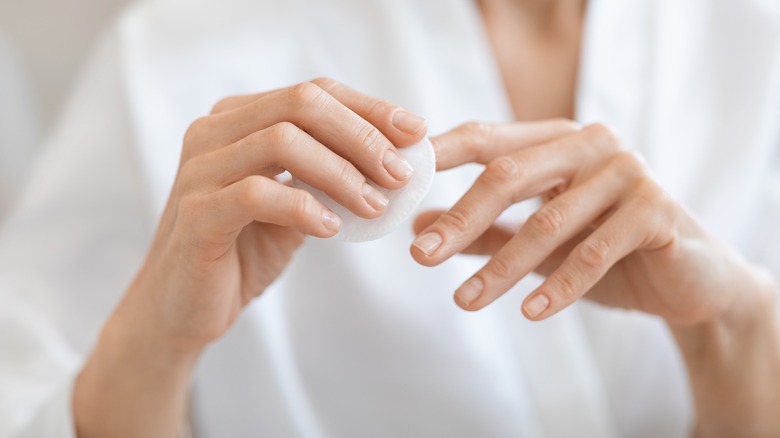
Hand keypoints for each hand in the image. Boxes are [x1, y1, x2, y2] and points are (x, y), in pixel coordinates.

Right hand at [127, 78, 425, 349]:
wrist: (183, 308)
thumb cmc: (242, 251)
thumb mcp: (294, 205)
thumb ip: (328, 177)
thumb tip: (396, 161)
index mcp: (237, 120)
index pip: (313, 93)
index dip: (369, 108)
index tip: (415, 132)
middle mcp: (213, 132)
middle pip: (301, 104)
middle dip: (362, 136)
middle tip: (400, 173)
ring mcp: (199, 169)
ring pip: (281, 141)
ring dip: (342, 173)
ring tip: (376, 206)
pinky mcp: (196, 213)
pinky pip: (257, 194)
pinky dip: (304, 207)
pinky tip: (332, 228)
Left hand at [411, 121, 769, 325]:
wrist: (689, 280)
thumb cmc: (606, 252)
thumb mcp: (536, 241)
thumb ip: (482, 230)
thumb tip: (417, 227)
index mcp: (555, 140)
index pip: (484, 139)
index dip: (438, 156)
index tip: (396, 182)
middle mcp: (590, 144)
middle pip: (507, 174)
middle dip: (459, 219)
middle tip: (419, 257)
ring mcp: (627, 172)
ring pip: (547, 221)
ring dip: (501, 267)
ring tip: (465, 302)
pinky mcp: (657, 209)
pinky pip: (596, 251)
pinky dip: (559, 285)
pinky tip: (530, 312)